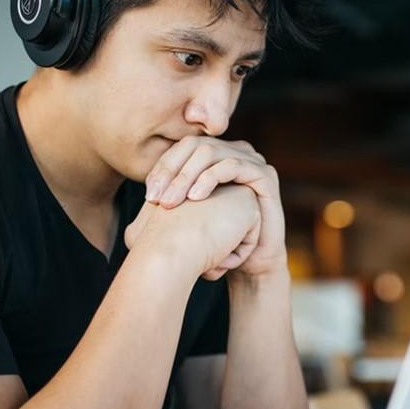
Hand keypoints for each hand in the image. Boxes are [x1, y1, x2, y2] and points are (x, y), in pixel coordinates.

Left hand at [144, 137, 286, 278]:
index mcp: (216, 156)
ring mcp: (252, 160)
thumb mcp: (189, 216)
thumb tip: (144, 194)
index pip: (182, 148)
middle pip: (195, 146)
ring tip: (171, 202)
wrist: (250, 262)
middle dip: (172, 172)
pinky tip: (196, 198)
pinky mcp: (265, 174)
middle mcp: (234, 152)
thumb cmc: (218, 240)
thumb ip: (171, 198)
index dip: (163, 168)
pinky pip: (233, 165)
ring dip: (186, 176)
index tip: (148, 196)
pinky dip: (210, 178)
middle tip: (156, 200)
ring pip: (211, 153)